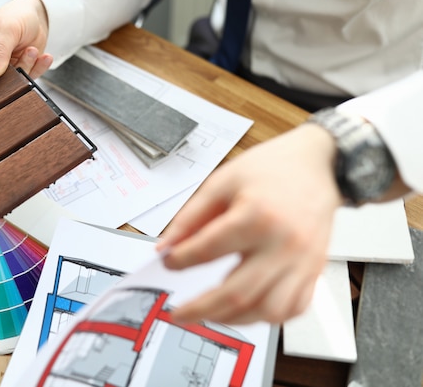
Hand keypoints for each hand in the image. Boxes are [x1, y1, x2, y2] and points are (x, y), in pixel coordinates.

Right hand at [0, 0, 52, 88]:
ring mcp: (3, 70)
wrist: (36, 14)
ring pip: (10, 86)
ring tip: (31, 50)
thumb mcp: (7, 29)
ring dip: (25, 70)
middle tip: (16, 72)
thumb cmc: (15, 15)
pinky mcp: (20, 72)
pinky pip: (27, 80)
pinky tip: (42, 57)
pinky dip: (36, 70)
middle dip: (3, 84)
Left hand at [156, 123, 342, 324]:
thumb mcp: (222, 181)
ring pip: (268, 310)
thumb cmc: (271, 169)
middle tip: (178, 313)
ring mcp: (303, 262)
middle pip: (237, 293)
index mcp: (257, 216)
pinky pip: (294, 309)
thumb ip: (190, 217)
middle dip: (200, 308)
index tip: (169, 262)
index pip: (208, 250)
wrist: (319, 164)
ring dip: (234, 320)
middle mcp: (284, 244)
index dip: (181, 260)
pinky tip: (246, 311)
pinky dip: (267, 317)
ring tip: (210, 314)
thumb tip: (166, 247)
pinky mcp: (314, 271)